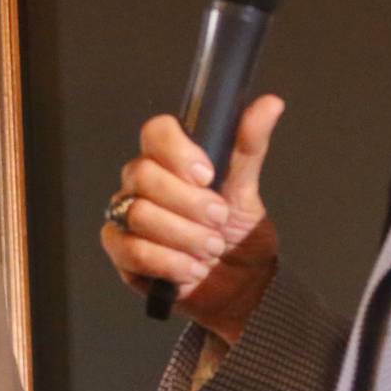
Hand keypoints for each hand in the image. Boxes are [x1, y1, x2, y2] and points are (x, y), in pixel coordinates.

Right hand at [100, 95, 284, 344]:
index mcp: (170, 158)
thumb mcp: (247, 188)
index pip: (155, 132)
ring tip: (210, 249)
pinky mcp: (121, 251)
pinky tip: (191, 269)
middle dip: (190, 204)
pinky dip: (168, 262)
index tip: (208, 175)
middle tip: (219, 220)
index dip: (178, 151)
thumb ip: (249, 145)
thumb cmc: (239, 233)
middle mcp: (142, 182)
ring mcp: (127, 215)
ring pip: (138, 213)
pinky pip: (130, 249)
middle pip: (143, 174)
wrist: (241, 285)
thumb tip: (270, 104)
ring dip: (184, 236)